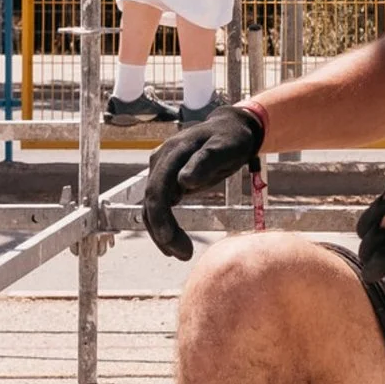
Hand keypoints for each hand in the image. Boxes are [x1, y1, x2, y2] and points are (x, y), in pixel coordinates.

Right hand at [141, 104, 265, 259]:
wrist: (232, 129)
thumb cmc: (231, 138)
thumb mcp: (225, 147)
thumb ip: (206, 161)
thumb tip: (184, 181)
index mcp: (172, 153)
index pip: (157, 190)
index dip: (161, 218)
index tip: (172, 240)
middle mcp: (160, 161)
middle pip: (152, 201)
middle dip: (163, 232)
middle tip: (183, 255)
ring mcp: (161, 170)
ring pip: (152, 207)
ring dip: (162, 233)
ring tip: (181, 254)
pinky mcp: (166, 179)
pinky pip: (160, 206)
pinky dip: (164, 226)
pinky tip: (173, 244)